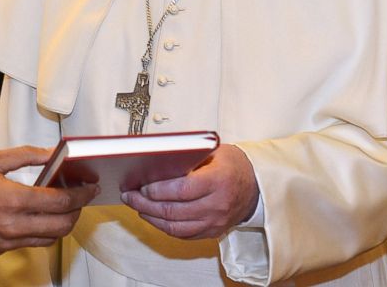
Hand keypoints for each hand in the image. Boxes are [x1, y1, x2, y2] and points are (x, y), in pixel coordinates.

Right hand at [0, 146, 96, 254]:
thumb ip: (26, 156)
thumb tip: (51, 153)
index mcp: (12, 200)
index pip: (61, 202)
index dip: (81, 194)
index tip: (89, 186)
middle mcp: (11, 226)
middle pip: (61, 226)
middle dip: (77, 212)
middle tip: (81, 197)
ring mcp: (3, 241)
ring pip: (47, 239)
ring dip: (61, 224)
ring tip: (62, 206)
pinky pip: (27, 243)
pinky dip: (40, 232)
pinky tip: (36, 216)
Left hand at [120, 144, 258, 239]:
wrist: (256, 186)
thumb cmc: (232, 165)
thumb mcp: (213, 152)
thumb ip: (187, 158)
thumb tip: (154, 163)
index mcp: (218, 180)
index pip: (182, 190)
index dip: (158, 190)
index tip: (142, 186)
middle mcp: (217, 205)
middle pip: (174, 210)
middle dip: (146, 204)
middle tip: (130, 196)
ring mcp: (215, 222)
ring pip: (176, 226)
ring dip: (151, 217)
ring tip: (136, 206)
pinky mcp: (212, 232)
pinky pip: (183, 234)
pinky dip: (164, 227)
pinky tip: (152, 217)